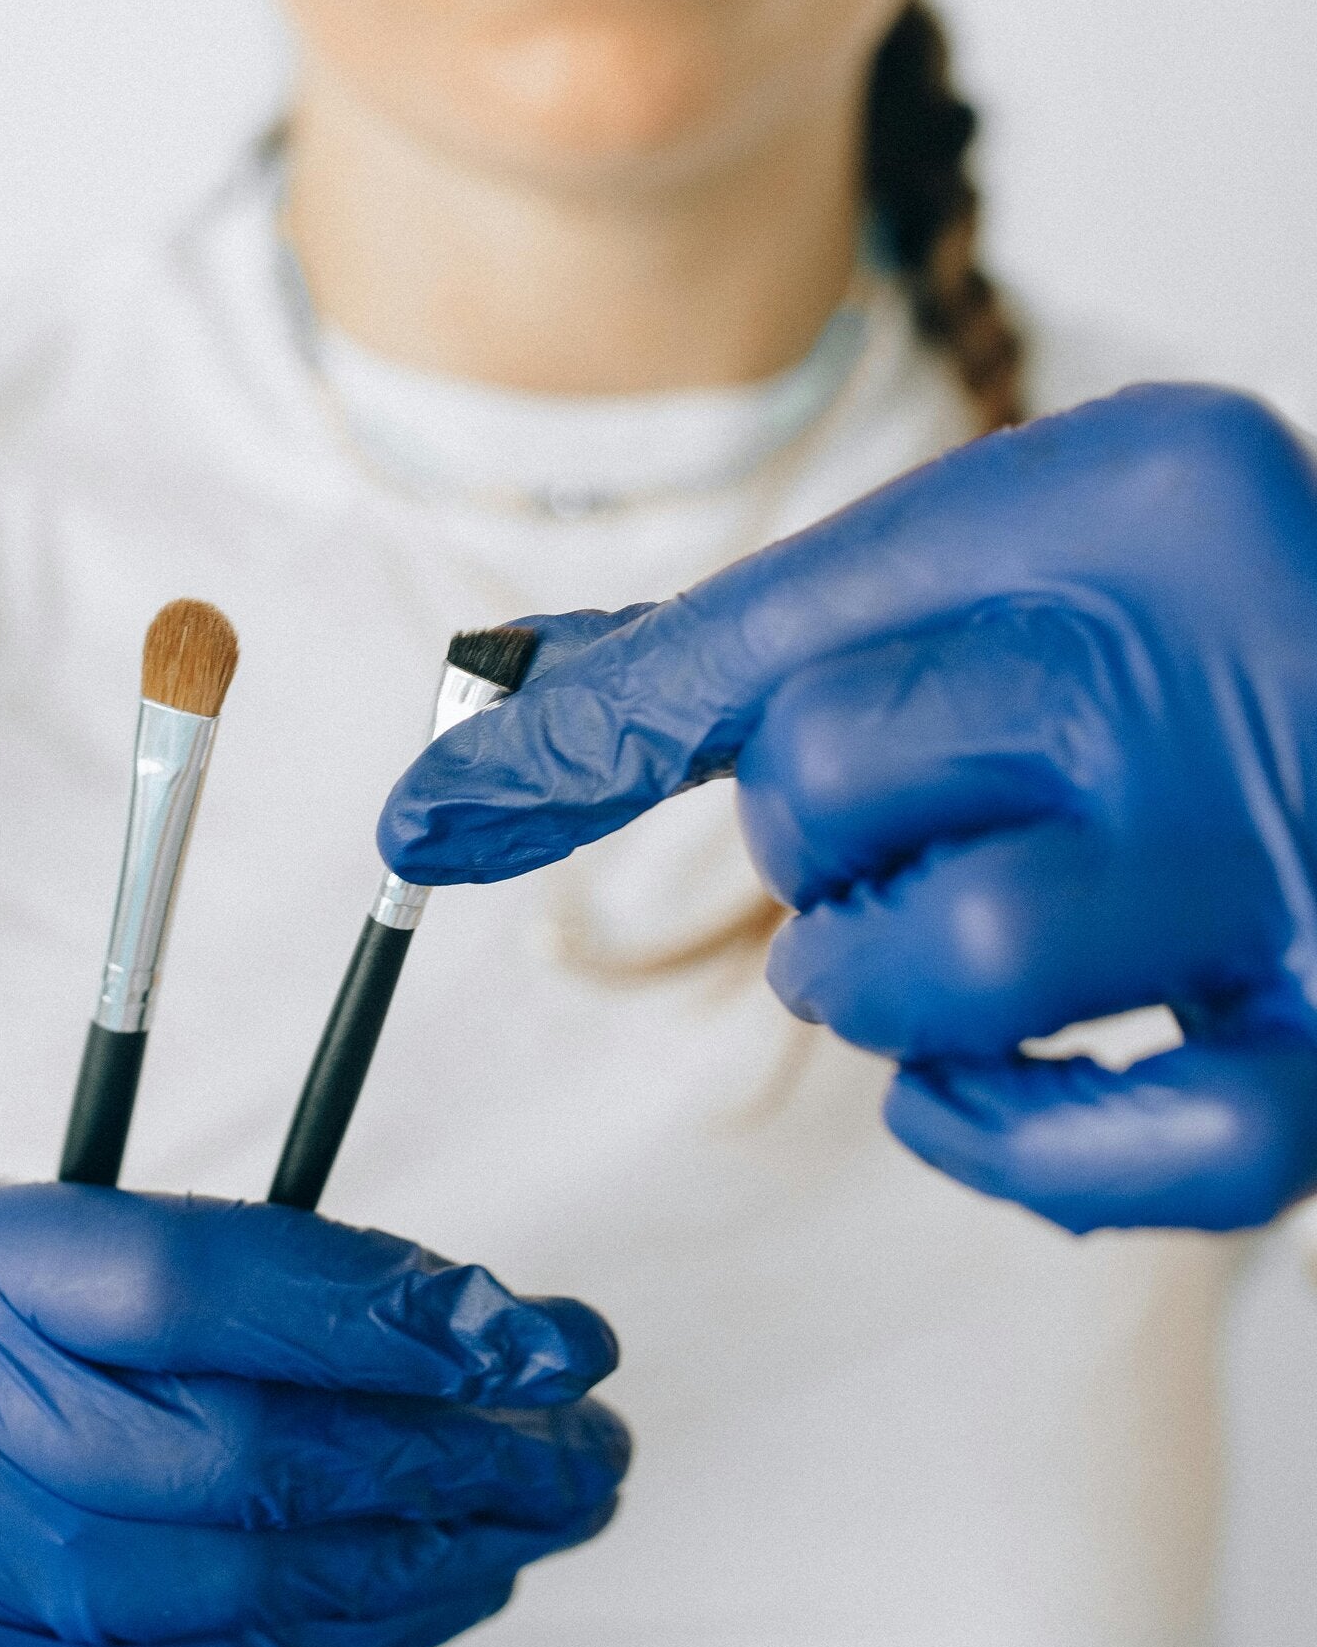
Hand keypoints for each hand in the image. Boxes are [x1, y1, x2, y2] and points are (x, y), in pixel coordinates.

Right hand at [0, 1185, 625, 1646]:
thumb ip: (174, 1265)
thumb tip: (433, 1310)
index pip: (182, 1278)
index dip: (375, 1307)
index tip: (526, 1322)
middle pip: (234, 1451)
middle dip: (448, 1445)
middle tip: (587, 1430)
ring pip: (236, 1583)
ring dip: (429, 1551)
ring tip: (552, 1505)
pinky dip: (346, 1635)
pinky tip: (448, 1590)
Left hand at [381, 386, 1316, 1235]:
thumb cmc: (1191, 625)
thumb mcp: (1007, 553)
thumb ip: (761, 631)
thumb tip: (499, 710)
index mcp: (1135, 495)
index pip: (764, 630)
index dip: (571, 743)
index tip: (418, 828)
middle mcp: (1229, 661)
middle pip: (824, 779)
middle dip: (806, 838)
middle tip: (907, 829)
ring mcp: (1296, 865)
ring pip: (945, 958)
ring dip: (874, 982)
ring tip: (944, 932)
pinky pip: (1142, 1151)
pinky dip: (1008, 1142)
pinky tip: (973, 1089)